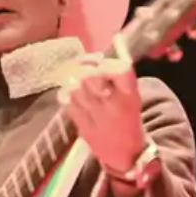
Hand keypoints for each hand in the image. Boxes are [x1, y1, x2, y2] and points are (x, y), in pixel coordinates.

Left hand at [57, 40, 143, 171]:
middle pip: (91, 76)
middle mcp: (112, 105)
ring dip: (73, 79)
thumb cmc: (127, 117)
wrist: (125, 155)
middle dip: (85, 68)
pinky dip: (65, 93)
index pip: (119, 70)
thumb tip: (114, 42)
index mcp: (129, 95)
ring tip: (76, 80)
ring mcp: (94, 116)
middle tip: (85, 69)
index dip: (105, 62)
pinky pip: (65, 101)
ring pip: (75, 87)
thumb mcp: (130, 93)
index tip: (102, 62)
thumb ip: (118, 71)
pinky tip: (71, 94)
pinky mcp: (79, 125)